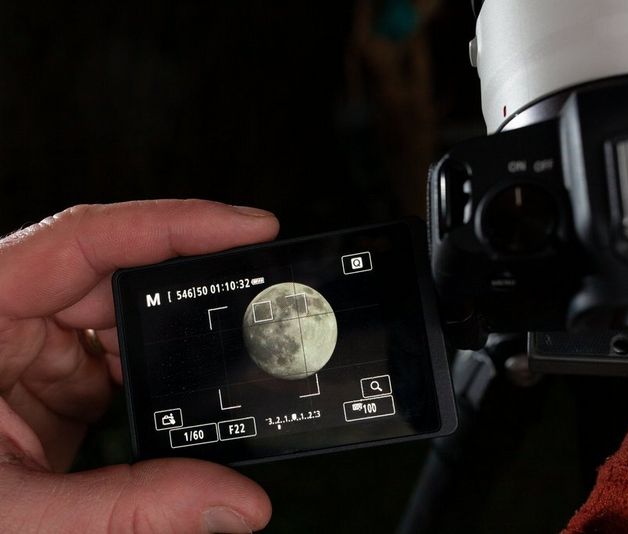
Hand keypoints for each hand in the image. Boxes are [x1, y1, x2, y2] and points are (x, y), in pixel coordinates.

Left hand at [0, 200, 278, 532]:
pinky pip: (108, 370)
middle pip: (110, 282)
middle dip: (183, 305)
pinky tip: (172, 414)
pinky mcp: (36, 391)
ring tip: (211, 385)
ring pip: (116, 329)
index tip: (249, 227)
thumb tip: (236, 503)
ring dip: (165, 358)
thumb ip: (127, 509)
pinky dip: (148, 391)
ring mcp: (17, 355)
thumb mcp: (12, 518)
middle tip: (250, 318)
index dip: (175, 225)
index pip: (83, 240)